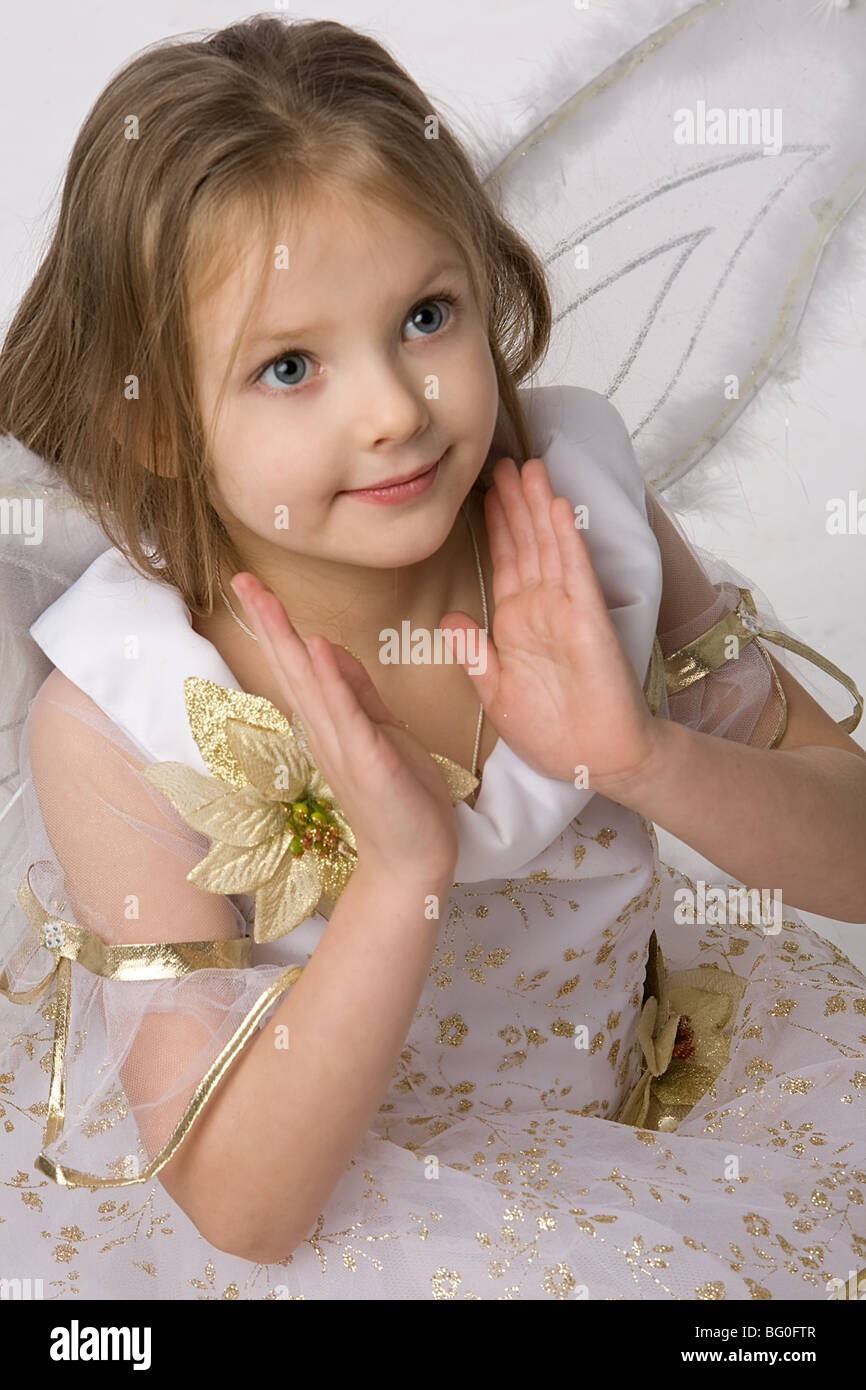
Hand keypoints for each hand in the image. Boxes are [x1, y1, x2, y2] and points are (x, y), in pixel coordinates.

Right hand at [229, 574, 457, 883]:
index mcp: (331, 724)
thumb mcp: (381, 731)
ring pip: (310, 687)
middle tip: (241, 579)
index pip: (298, 666)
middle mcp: (327, 733)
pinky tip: (315, 650)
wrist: (416, 859)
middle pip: (291, 670)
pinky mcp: (370, 763)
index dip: (275, 624)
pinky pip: (348, 717)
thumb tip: (324, 646)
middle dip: (268, 622)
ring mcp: (344, 748)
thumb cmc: (403, 797)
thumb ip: (356, 692)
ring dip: (287, 642)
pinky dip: (331, 683)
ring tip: (264, 599)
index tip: (251, 584)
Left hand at [440, 457, 660, 793]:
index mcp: (515, 623)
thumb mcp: (496, 694)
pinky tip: (556, 505)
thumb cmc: (550, 733)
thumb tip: (451, 619)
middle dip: (514, 502)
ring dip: (538, 505)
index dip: (494, 526)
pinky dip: (565, 537)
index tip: (483, 491)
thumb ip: (475, 655)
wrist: (596, 760)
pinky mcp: (587, 618)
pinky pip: (574, 570)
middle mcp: (540, 608)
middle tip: (503, 460)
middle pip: (524, 543)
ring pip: (548, 545)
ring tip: (529, 466)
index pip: (503, 562)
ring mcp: (565, 609)